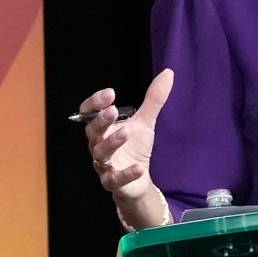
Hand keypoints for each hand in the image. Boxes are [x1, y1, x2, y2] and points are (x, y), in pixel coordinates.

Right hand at [83, 68, 174, 230]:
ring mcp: (104, 165)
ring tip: (126, 132)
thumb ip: (153, 100)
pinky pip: (116, 179)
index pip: (89, 113)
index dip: (95, 103)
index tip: (109, 93)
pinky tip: (138, 168)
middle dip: (101, 121)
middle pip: (92, 132)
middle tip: (112, 110)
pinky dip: (126, 173)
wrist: (138, 180)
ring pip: (101, 154)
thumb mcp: (145, 122)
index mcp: (102, 129)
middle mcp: (98, 145)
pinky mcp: (113, 182)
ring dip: (112, 143)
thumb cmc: (135, 148)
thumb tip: (168, 73)